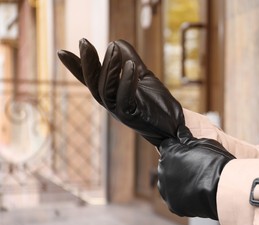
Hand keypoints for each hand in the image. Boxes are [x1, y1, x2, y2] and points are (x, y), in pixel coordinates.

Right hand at [57, 38, 183, 146]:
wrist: (173, 125)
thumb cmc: (157, 103)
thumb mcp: (143, 76)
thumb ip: (131, 60)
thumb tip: (117, 41)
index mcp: (111, 94)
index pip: (91, 79)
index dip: (76, 67)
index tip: (61, 52)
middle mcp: (111, 104)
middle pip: (93, 83)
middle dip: (87, 63)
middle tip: (83, 41)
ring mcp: (120, 111)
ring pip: (106, 90)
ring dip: (108, 68)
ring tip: (112, 48)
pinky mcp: (132, 116)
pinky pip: (124, 98)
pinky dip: (126, 81)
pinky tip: (130, 65)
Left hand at [157, 126, 234, 219]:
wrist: (223, 189)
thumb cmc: (215, 162)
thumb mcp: (203, 143)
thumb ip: (187, 138)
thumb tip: (179, 131)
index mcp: (168, 153)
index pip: (167, 146)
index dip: (177, 148)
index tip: (187, 151)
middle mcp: (162, 171)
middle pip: (167, 165)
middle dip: (177, 165)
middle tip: (195, 167)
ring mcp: (166, 190)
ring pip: (169, 182)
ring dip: (178, 181)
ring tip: (196, 182)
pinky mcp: (173, 205)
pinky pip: (175, 198)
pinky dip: (182, 196)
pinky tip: (195, 193)